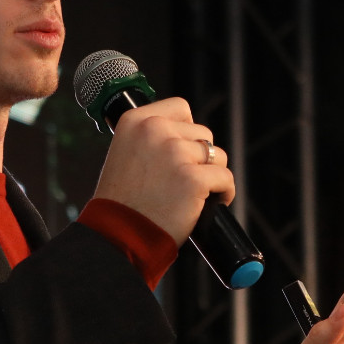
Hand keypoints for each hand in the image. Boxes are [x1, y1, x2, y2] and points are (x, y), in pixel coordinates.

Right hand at [91, 98, 234, 244]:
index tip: (184, 150)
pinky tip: (212, 204)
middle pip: (203, 134)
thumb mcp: (126, 153)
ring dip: (212, 175)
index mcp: (136, 120)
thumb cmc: (122, 202)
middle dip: (200, 158)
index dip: (187, 131)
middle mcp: (156, 130)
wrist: (118, 234)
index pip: (180, 108)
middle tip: (185, 181)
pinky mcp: (193, 178)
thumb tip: (186, 139)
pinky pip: (225, 178)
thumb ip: (152, 140)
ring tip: (197, 194)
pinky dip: (224, 193)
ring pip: (217, 156)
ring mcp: (175, 153)